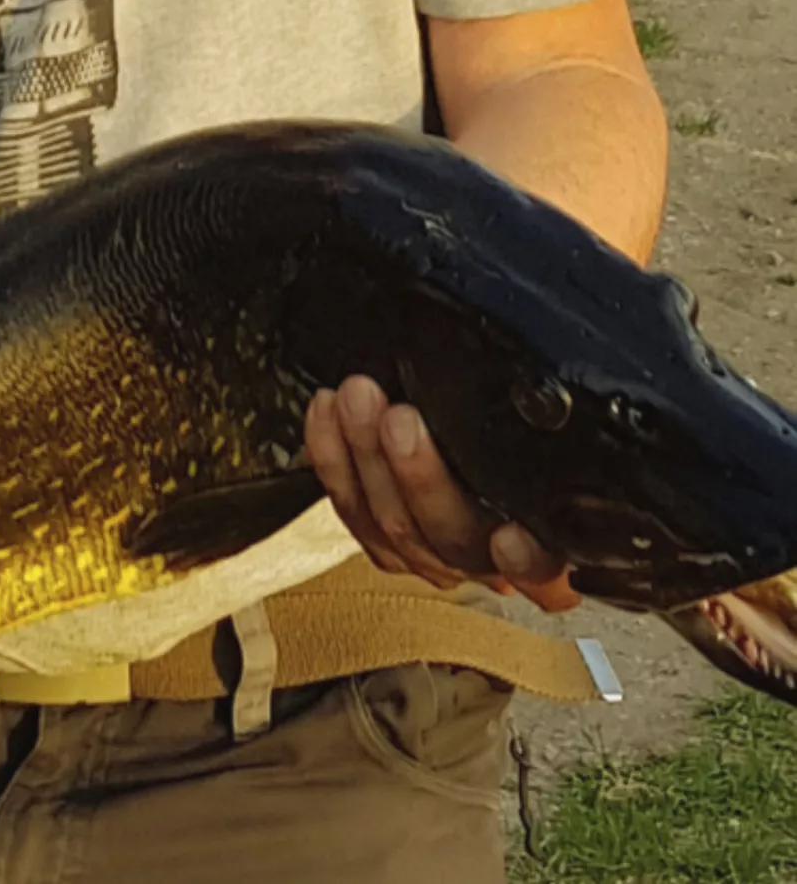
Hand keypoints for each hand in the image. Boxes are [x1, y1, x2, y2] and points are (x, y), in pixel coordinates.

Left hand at [305, 375, 579, 612]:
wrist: (503, 433)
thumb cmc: (555, 430)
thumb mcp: (580, 428)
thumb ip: (582, 428)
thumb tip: (628, 382)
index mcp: (557, 544)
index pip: (550, 570)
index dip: (530, 563)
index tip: (514, 541)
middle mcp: (496, 561)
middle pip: (453, 538)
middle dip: (418, 474)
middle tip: (399, 417)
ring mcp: (436, 551)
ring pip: (393, 525)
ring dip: (364, 457)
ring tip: (353, 397)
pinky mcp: (386, 535)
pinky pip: (351, 510)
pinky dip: (332, 457)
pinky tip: (324, 411)